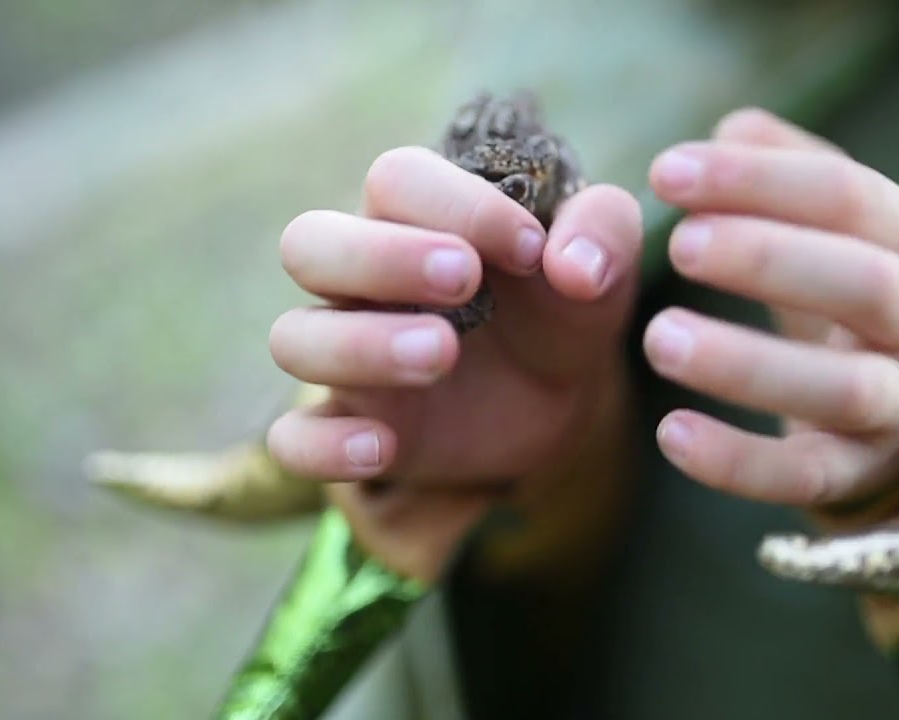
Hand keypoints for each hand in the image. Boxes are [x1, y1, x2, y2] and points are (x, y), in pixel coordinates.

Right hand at [266, 147, 641, 579]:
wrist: (562, 396)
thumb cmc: (563, 304)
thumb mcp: (602, 262)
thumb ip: (603, 234)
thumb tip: (575, 266)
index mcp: (417, 214)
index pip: (396, 180)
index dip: (459, 205)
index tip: (531, 247)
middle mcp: (363, 278)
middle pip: (310, 244)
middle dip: (380, 257)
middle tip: (464, 279)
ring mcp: (349, 354)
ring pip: (295, 338)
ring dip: (360, 345)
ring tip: (442, 353)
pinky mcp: (354, 426)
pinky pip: (295, 438)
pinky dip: (324, 445)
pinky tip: (382, 447)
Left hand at [643, 108, 898, 515]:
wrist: (886, 399)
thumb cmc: (834, 285)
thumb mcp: (822, 219)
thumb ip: (779, 167)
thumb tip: (732, 130)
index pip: (848, 197)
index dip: (758, 181)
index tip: (666, 172)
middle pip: (865, 285)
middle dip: (769, 258)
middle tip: (678, 243)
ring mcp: (897, 404)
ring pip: (841, 390)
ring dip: (747, 363)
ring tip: (658, 337)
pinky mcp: (857, 472)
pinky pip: (805, 476)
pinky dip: (739, 461)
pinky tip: (670, 433)